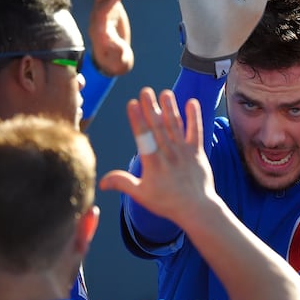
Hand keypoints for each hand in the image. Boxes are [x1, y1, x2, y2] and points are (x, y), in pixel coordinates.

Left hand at [89, 0, 133, 75]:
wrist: (113, 57)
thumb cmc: (117, 60)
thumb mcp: (119, 59)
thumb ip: (119, 53)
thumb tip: (119, 48)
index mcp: (98, 30)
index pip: (102, 12)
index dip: (110, 2)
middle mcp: (97, 18)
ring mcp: (102, 11)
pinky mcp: (108, 7)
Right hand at [99, 88, 217, 223]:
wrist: (196, 209)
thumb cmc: (167, 203)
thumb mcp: (141, 195)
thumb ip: (122, 183)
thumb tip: (101, 181)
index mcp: (153, 164)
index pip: (143, 138)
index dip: (137, 120)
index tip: (132, 104)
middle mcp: (168, 155)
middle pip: (158, 128)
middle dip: (151, 108)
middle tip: (145, 91)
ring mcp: (184, 152)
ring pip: (175, 127)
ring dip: (170, 109)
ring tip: (165, 93)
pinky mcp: (197, 152)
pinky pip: (196, 132)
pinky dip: (195, 117)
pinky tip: (192, 102)